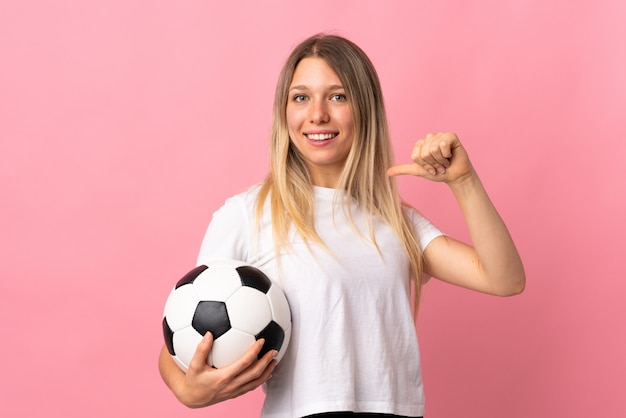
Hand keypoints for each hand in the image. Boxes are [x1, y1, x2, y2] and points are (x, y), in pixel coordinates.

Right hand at [162, 333, 277, 407]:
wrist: (191, 398)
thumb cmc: (193, 380)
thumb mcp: (193, 365)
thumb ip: (201, 349)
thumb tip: (208, 333)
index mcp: (223, 377)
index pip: (244, 363)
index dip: (254, 352)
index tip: (261, 341)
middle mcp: (232, 385)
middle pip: (255, 374)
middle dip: (266, 362)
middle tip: (274, 351)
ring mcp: (235, 391)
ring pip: (256, 382)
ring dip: (267, 371)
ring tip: (275, 361)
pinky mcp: (235, 394)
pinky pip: (251, 387)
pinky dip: (261, 380)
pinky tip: (266, 373)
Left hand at [387, 132, 473, 183]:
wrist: (454, 176)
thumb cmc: (438, 172)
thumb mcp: (418, 171)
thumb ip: (404, 169)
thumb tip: (388, 172)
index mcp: (420, 144)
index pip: (415, 155)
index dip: (424, 165)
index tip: (431, 168)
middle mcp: (429, 138)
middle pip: (424, 153)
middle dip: (433, 164)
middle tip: (439, 165)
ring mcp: (440, 135)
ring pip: (433, 149)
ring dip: (440, 161)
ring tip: (445, 162)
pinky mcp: (450, 136)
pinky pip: (443, 144)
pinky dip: (447, 154)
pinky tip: (450, 155)